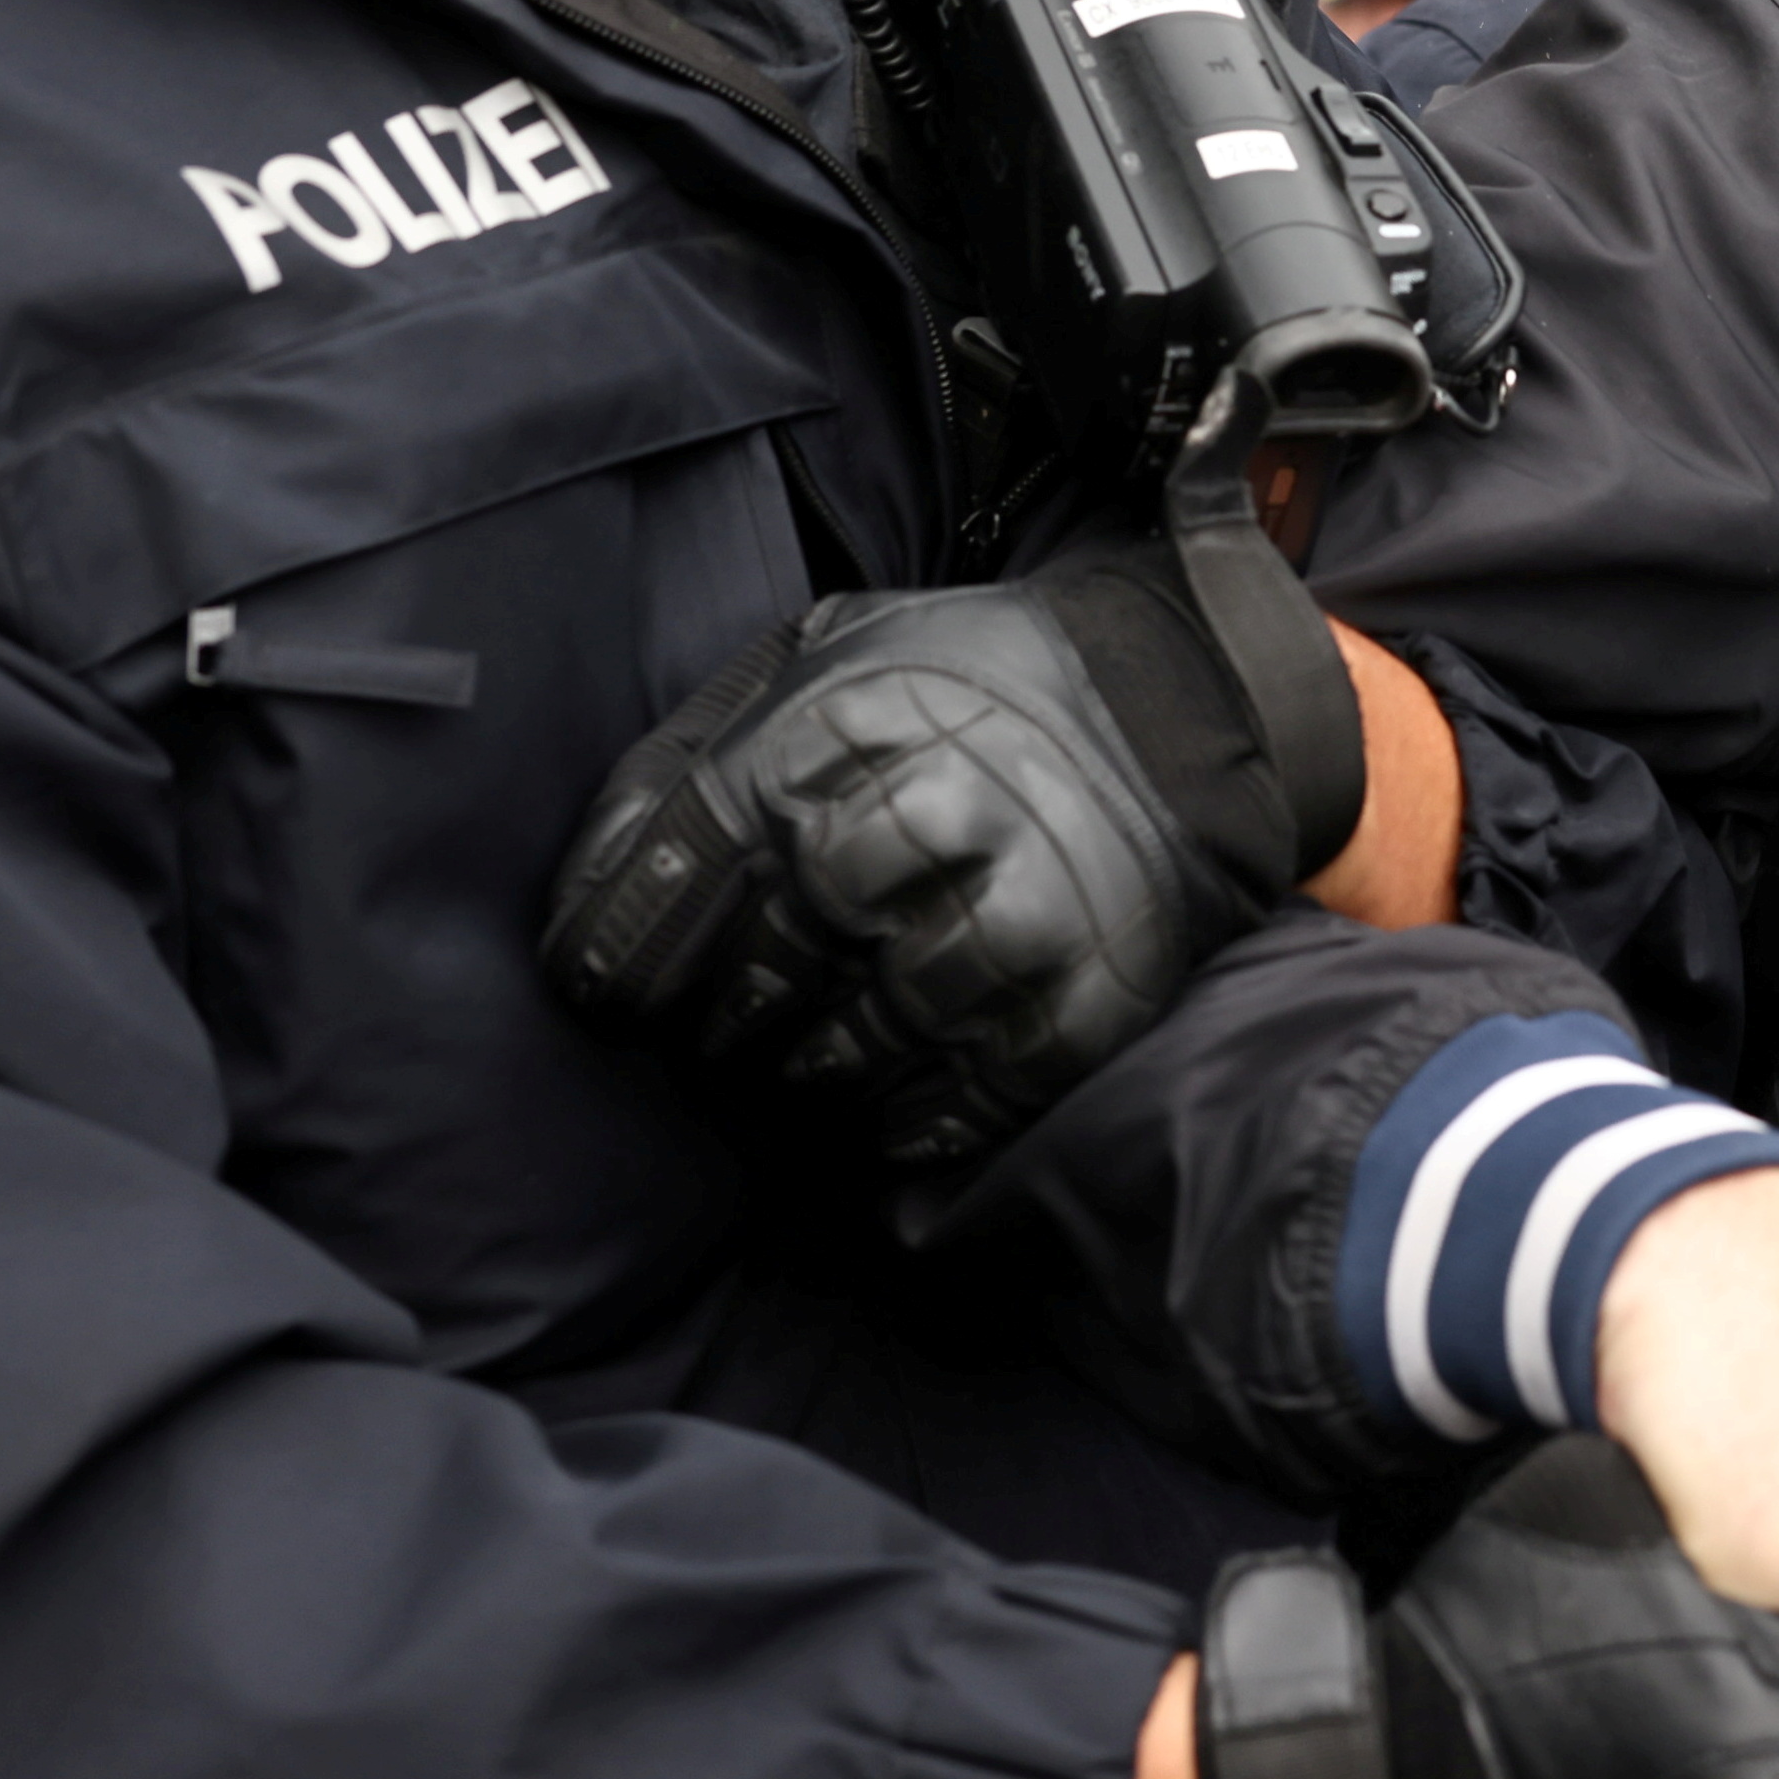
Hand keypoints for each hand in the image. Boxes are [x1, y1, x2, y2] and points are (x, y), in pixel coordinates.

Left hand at [541, 557, 1456, 1179]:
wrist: (1182, 700)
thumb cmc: (965, 687)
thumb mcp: (826, 657)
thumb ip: (706, 745)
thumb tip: (597, 868)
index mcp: (837, 735)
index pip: (675, 879)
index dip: (619, 955)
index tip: (612, 995)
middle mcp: (921, 826)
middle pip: (755, 979)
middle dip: (720, 1018)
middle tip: (726, 1024)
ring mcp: (1012, 918)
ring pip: (850, 1053)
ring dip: (811, 1070)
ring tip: (811, 1054)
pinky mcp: (1086, 996)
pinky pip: (965, 1102)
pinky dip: (913, 1121)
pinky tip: (895, 1101)